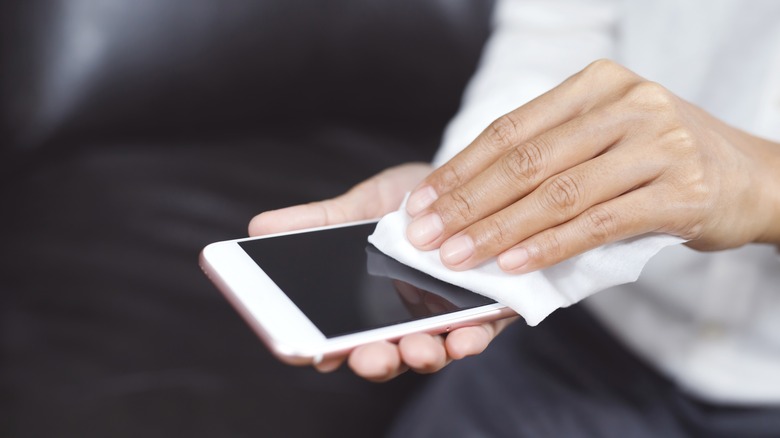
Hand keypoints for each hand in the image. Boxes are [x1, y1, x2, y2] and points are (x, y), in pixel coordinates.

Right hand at [249, 163, 517, 380]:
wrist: (471, 184)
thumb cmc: (412, 201)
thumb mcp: (362, 204)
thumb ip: (318, 221)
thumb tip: (258, 227)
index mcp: (364, 300)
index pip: (336, 333)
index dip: (319, 349)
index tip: (306, 353)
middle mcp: (401, 318)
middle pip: (381, 353)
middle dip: (374, 359)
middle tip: (367, 356)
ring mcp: (443, 321)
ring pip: (427, 352)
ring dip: (421, 356)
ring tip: (416, 349)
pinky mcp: (485, 315)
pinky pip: (476, 336)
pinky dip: (469, 341)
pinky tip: (464, 338)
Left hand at [403, 59, 779, 273]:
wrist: (753, 175)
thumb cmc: (662, 158)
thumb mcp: (606, 137)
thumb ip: (551, 157)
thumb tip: (471, 202)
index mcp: (595, 85)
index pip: (510, 130)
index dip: (460, 170)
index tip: (421, 203)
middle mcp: (625, 105)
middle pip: (526, 161)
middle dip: (468, 204)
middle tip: (427, 237)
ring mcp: (656, 144)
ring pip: (558, 193)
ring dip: (499, 230)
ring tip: (459, 258)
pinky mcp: (680, 190)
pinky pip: (599, 222)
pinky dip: (551, 246)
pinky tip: (516, 265)